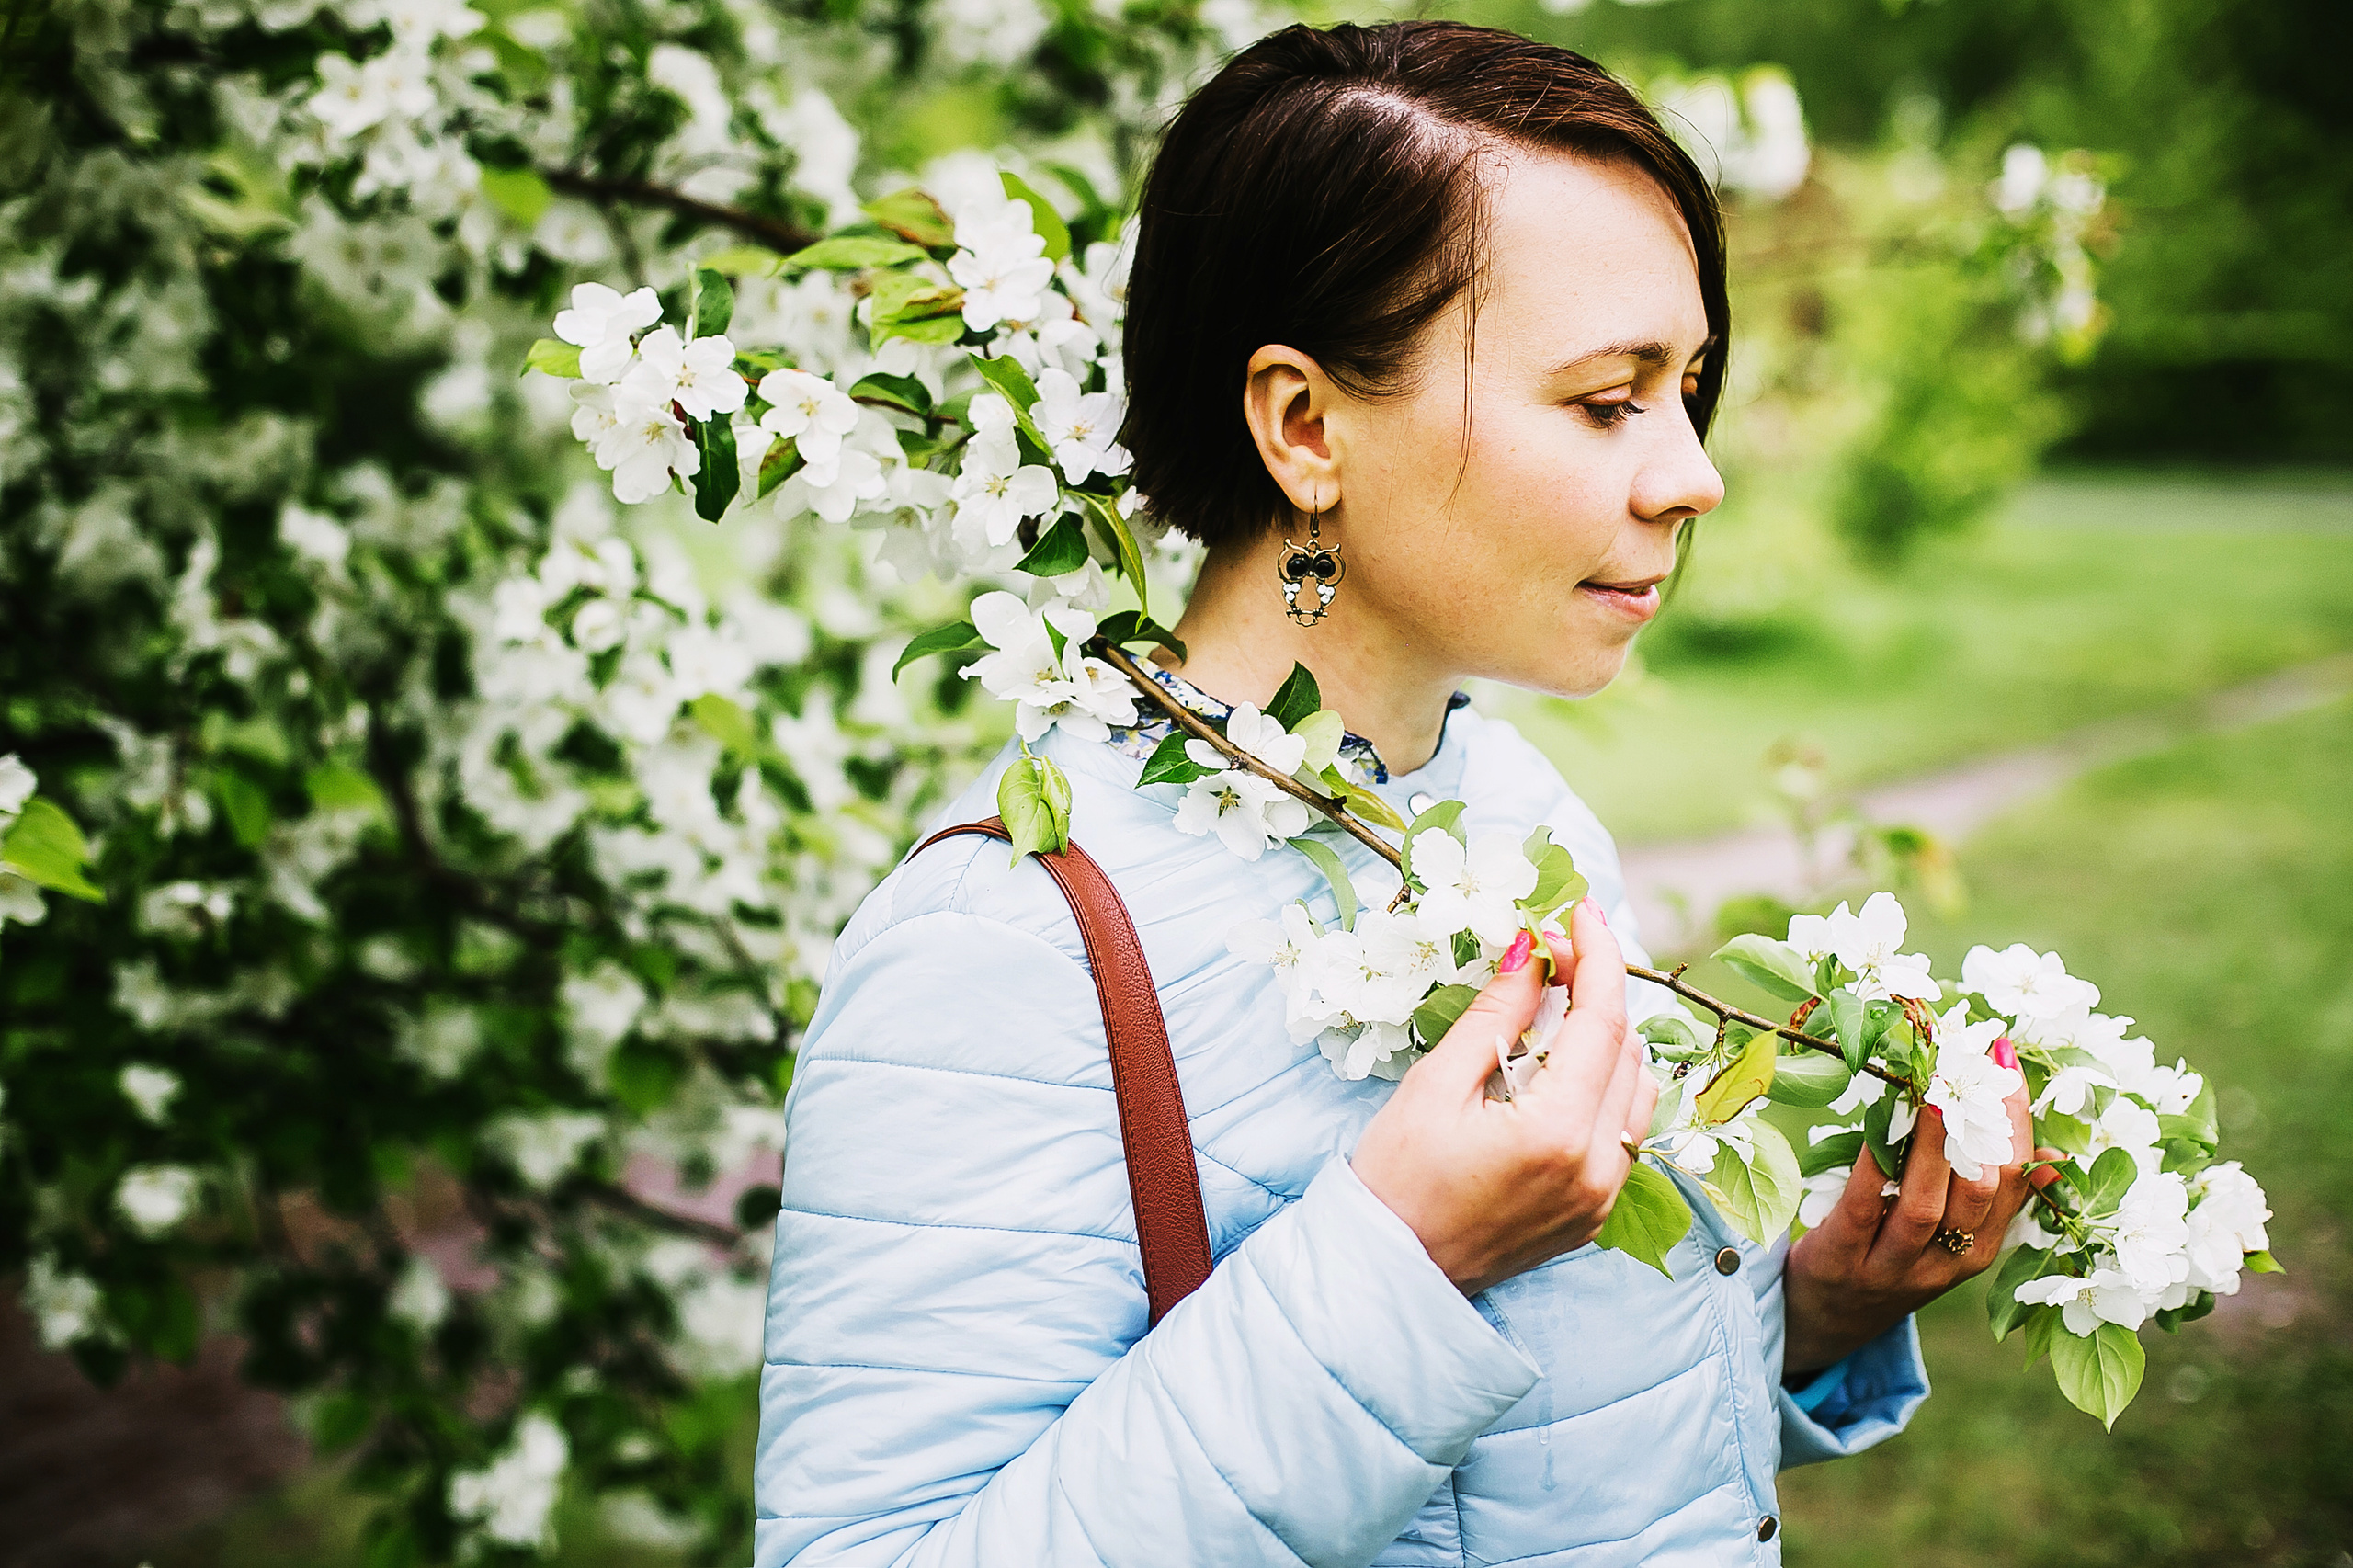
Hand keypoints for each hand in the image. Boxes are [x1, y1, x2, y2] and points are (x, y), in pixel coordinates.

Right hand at [1351, 899, 1659, 1296]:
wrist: (1389, 1277)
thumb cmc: (1394, 1181)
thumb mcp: (1436, 1086)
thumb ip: (1496, 1015)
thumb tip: (1533, 948)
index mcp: (1556, 1135)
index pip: (1602, 1022)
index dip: (1597, 956)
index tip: (1581, 909)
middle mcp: (1596, 1170)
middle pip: (1630, 1050)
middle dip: (1598, 991)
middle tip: (1550, 956)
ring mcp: (1601, 1198)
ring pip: (1638, 1090)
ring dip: (1607, 1039)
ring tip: (1554, 1010)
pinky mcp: (1594, 1214)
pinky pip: (1624, 1131)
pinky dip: (1603, 1086)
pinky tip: (1557, 1069)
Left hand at [1783, 1047, 2062, 1373]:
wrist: (1825, 1320)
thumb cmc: (1891, 1260)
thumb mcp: (1951, 1240)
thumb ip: (1989, 1199)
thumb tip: (2053, 1160)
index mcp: (1980, 1249)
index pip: (2015, 1183)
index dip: (2016, 1122)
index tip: (2006, 1064)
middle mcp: (1946, 1263)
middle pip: (1980, 1194)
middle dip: (1983, 1128)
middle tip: (1975, 1067)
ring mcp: (1893, 1266)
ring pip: (1926, 1206)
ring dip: (1935, 1147)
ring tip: (1937, 1092)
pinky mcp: (1841, 1261)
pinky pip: (1862, 1207)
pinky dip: (1873, 1165)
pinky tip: (1877, 1125)